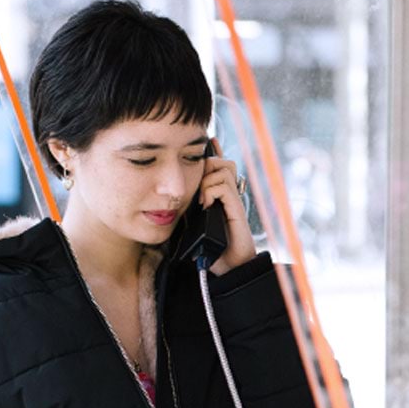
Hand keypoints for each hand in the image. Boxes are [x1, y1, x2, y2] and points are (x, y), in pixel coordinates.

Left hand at [199, 138, 255, 275]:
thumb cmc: (210, 248)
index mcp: (219, 196)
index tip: (207, 141)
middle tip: (197, 188)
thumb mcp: (193, 223)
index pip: (217, 165)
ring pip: (223, 168)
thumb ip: (187, 209)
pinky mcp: (237, 208)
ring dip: (207, 179)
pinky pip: (223, 184)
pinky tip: (205, 205)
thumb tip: (171, 200)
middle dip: (206, 166)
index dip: (212, 151)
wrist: (228, 266)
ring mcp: (234, 200)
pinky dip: (211, 191)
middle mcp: (229, 194)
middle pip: (221, 161)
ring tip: (201, 199)